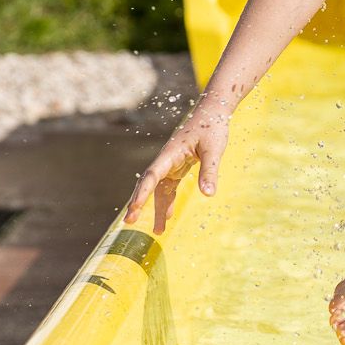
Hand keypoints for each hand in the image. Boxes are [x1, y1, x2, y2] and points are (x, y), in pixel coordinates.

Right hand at [122, 98, 229, 233]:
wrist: (213, 113)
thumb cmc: (213, 128)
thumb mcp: (214, 149)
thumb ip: (210, 171)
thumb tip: (208, 195)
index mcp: (171, 152)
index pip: (152, 175)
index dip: (142, 192)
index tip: (134, 208)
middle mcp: (166, 159)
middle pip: (148, 183)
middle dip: (139, 202)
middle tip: (130, 221)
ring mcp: (170, 164)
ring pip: (158, 189)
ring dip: (156, 208)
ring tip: (158, 231)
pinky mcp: (177, 167)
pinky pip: (168, 187)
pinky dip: (167, 202)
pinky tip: (168, 217)